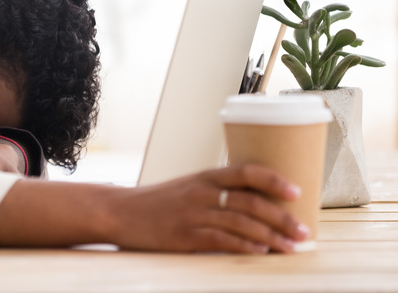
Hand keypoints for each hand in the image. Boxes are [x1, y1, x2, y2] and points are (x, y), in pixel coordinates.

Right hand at [0, 163, 309, 253]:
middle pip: (251, 201)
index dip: (274, 181)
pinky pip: (221, 240)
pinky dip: (244, 246)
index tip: (297, 192)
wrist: (119, 212)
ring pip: (242, 223)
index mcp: (204, 177)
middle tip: (304, 230)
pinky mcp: (185, 236)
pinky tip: (260, 252)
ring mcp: (193, 214)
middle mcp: (201, 192)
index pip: (246, 171)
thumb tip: (253, 203)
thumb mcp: (187, 187)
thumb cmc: (155, 202)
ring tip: (291, 247)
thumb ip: (215, 191)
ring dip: (271, 236)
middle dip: (282, 217)